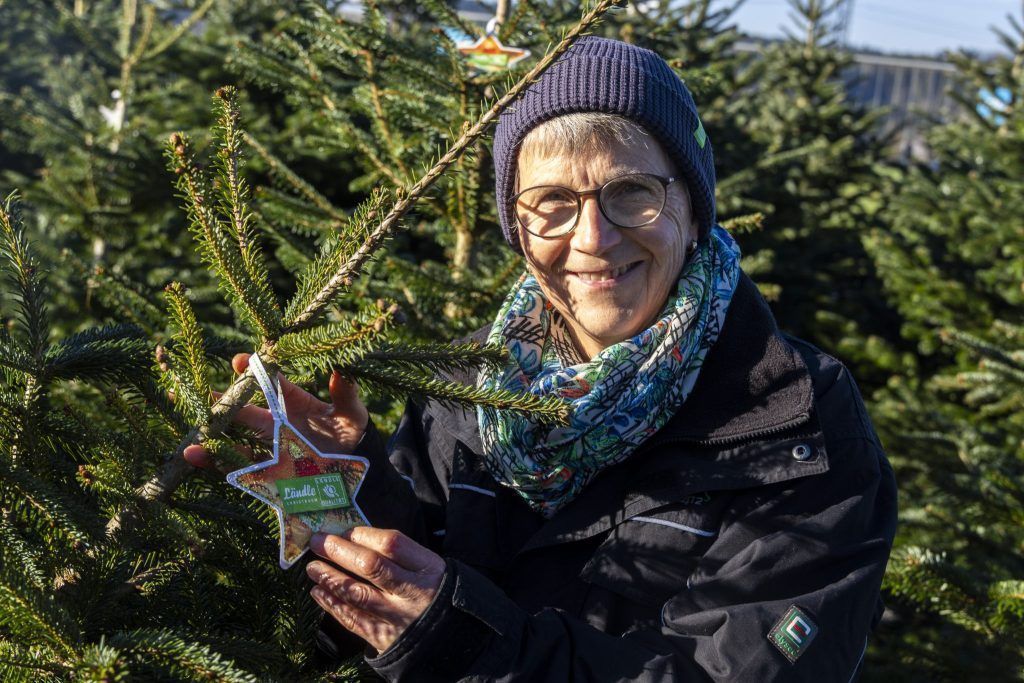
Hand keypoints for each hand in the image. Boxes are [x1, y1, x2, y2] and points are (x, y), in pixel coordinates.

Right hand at [182, 353, 368, 467]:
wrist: (353, 470)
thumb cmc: (352, 435)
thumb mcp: (352, 414)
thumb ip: (345, 394)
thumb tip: (340, 370)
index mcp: (293, 401)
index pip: (270, 381)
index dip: (255, 369)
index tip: (241, 361)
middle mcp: (275, 420)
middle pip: (244, 406)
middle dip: (222, 398)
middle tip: (198, 387)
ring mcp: (267, 444)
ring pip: (233, 434)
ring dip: (211, 429)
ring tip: (190, 424)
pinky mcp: (264, 468)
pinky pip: (235, 463)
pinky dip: (213, 459)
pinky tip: (194, 455)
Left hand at [307, 527, 444, 653]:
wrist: (455, 641)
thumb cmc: (436, 593)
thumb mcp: (431, 569)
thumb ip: (402, 557)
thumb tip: (356, 539)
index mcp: (429, 568)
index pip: (392, 544)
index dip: (363, 534)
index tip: (343, 529)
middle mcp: (413, 592)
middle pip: (372, 567)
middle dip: (340, 551)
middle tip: (317, 542)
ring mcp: (398, 617)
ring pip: (357, 594)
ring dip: (330, 578)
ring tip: (312, 568)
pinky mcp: (385, 638)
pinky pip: (353, 619)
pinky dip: (332, 605)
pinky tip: (318, 592)